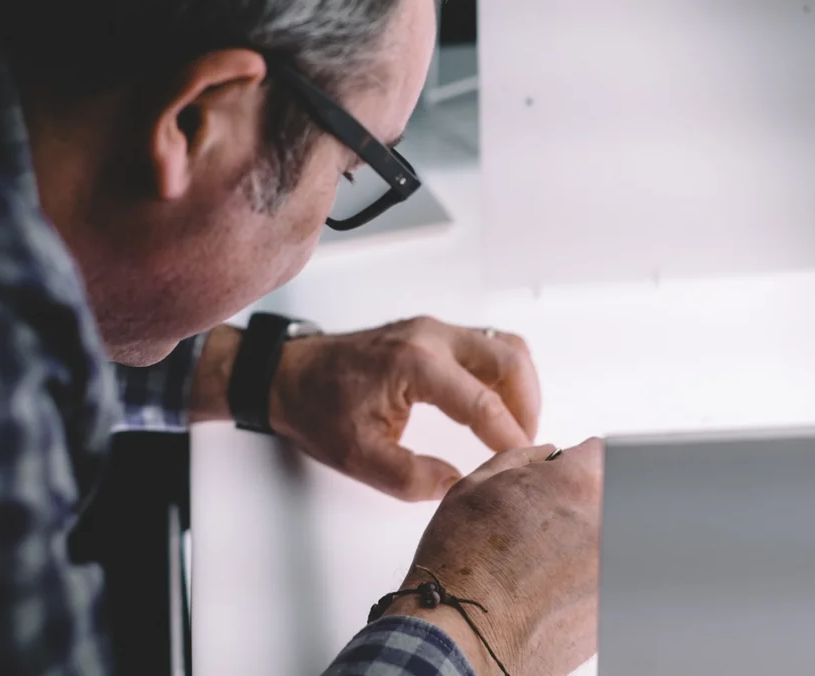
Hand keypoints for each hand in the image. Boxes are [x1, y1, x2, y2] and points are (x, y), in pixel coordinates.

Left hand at [271, 316, 540, 501]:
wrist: (286, 374)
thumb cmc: (317, 409)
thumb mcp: (359, 456)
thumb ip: (412, 477)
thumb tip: (459, 485)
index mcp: (415, 364)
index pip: (482, 402)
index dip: (510, 438)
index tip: (524, 464)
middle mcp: (431, 337)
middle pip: (510, 358)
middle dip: (528, 405)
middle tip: (526, 446)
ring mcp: (434, 330)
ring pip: (503, 345)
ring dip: (520, 386)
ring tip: (514, 428)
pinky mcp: (432, 333)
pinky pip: (486, 344)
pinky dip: (504, 374)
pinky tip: (495, 407)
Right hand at [387, 438, 602, 675]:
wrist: (464, 635)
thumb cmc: (462, 564)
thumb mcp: (476, 487)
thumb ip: (522, 459)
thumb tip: (547, 455)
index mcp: (577, 485)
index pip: (601, 453)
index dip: (575, 465)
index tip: (562, 480)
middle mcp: (606, 524)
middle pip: (609, 496)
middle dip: (581, 504)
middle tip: (544, 524)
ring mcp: (614, 570)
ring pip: (608, 540)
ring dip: (583, 543)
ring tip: (542, 562)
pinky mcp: (611, 608)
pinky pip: (603, 579)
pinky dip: (582, 581)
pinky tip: (548, 591)